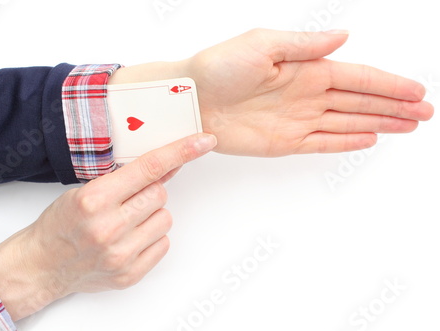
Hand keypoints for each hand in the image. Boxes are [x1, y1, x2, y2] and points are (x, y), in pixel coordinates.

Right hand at [0, 133, 216, 320]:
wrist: (42, 265)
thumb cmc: (61, 224)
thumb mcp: (85, 191)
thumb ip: (126, 180)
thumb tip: (167, 166)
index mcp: (94, 200)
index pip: (149, 168)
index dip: (180, 151)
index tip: (204, 141)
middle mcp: (109, 228)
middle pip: (160, 194)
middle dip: (149, 193)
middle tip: (127, 201)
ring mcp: (120, 254)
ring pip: (166, 218)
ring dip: (152, 216)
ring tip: (127, 222)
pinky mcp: (129, 274)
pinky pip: (163, 244)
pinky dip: (151, 238)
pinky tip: (129, 239)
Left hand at [109, 29, 433, 156]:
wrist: (190, 100)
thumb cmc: (218, 67)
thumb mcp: (262, 44)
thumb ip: (305, 45)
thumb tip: (342, 37)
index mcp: (305, 68)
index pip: (357, 77)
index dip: (388, 84)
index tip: (415, 91)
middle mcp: (306, 94)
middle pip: (360, 101)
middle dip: (393, 106)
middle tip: (424, 113)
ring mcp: (297, 119)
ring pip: (347, 123)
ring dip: (378, 124)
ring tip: (407, 126)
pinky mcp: (284, 142)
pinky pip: (322, 142)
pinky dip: (345, 143)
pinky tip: (367, 140)